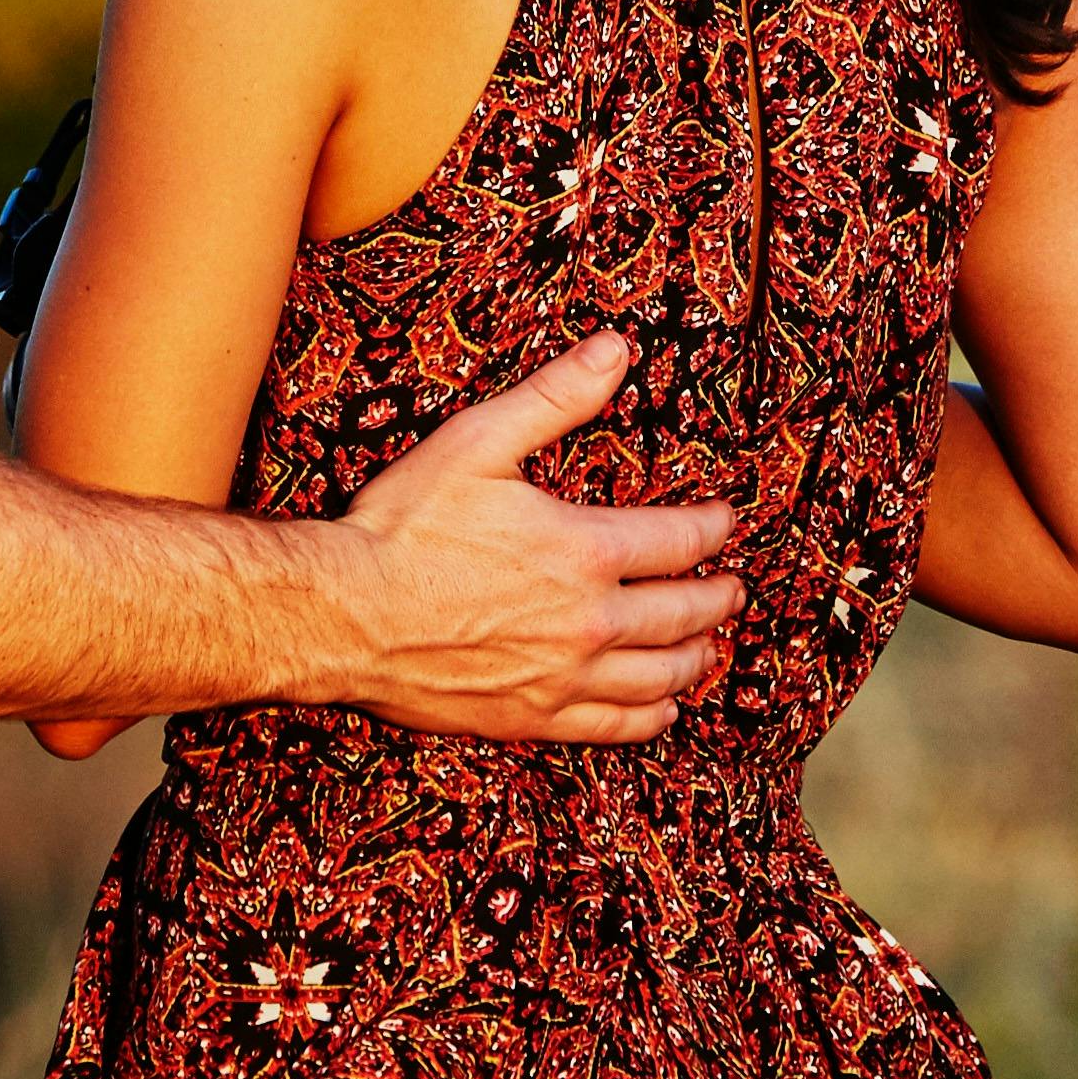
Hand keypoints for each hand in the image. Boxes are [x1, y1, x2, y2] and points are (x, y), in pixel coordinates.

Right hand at [316, 333, 739, 741]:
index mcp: (585, 550)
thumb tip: (615, 350)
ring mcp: (563, 678)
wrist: (343, 615)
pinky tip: (663, 708)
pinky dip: (651, 717)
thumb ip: (554, 397)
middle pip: (684, 614)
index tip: (725, 521)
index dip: (713, 529)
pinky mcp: (532, 719)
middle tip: (734, 588)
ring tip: (710, 644)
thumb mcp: (479, 442)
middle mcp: (589, 622)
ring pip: (660, 676)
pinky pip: (615, 728)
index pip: (679, 541)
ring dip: (696, 658)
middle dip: (718, 597)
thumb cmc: (403, 527)